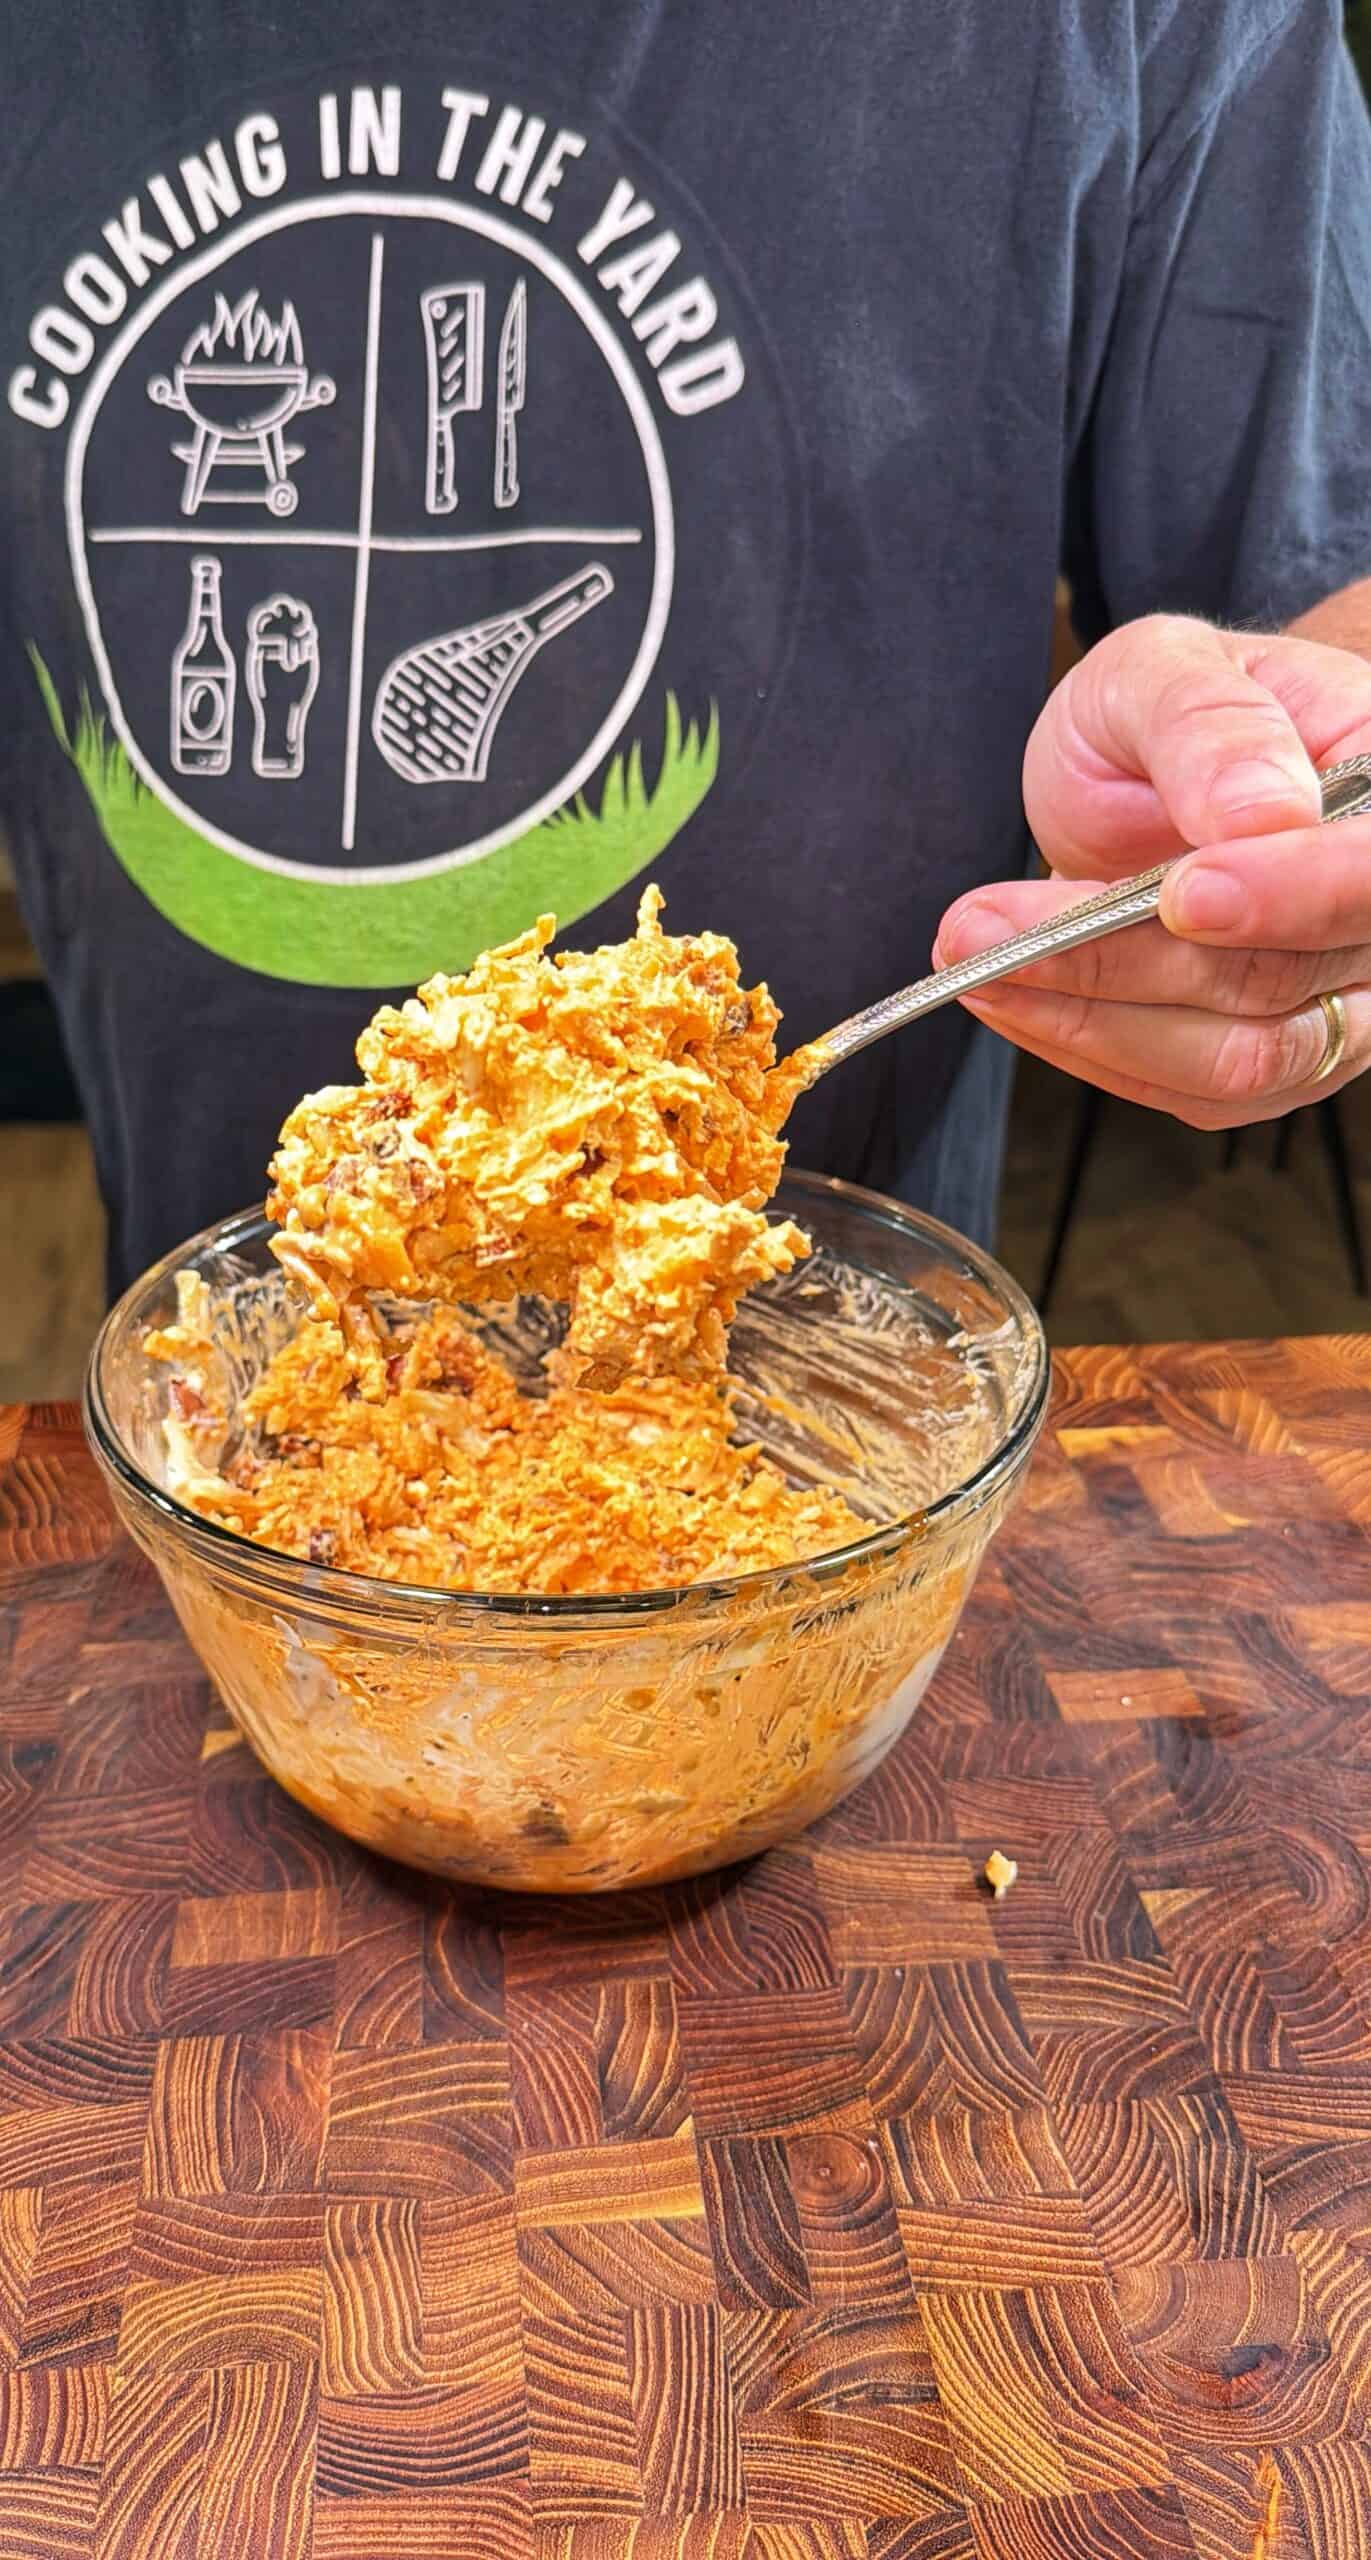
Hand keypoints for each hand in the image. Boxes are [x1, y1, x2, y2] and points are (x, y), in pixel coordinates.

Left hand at [934, 613, 1370, 1124]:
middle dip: (1125, 962)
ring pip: (1237, 1059)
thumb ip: (1212, 728)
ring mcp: (1343, 1002)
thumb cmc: (1176, 708)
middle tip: (985, 927)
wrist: (1164, 770)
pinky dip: (1087, 1047)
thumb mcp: (1167, 668)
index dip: (1292, 895)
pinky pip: (1192, 1091)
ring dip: (1089, 1018)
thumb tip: (1263, 815)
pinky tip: (1012, 995)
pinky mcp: (1278, 1063)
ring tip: (973, 959)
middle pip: (1287, 979)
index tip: (1180, 896)